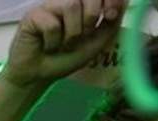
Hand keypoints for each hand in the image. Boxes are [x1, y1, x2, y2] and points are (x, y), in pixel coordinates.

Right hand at [1, 0, 123, 88]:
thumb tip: (124, 1)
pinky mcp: (32, 16)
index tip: (110, 16)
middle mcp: (66, 1)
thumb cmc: (66, 58)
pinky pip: (51, 23)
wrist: (40, 75)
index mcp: (82, 5)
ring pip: (70, 5)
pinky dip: (53, 41)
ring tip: (64, 45)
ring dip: (72, 32)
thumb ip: (111, 22)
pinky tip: (47, 47)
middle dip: (91, 17)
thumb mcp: (97, 41)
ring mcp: (49, 7)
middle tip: (83, 35)